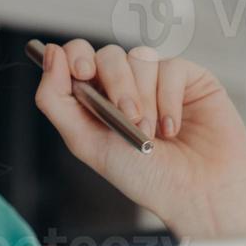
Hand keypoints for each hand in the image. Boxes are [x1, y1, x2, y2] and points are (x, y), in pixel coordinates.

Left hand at [34, 40, 245, 239]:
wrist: (196, 191)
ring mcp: (157, 81)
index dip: (75, 56)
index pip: (77, 57)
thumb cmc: (143, 176)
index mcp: (96, 101)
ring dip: (143, 98)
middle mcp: (125, 87)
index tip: (82, 72)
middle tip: (128, 116)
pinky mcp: (189, 79)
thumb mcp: (86, 142)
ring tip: (150, 132)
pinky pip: (171, 66)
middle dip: (116, 84)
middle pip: (108, 55)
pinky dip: (169, 99)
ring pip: (140, 58)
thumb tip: (50, 53)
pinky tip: (172, 127)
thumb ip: (56, 100)